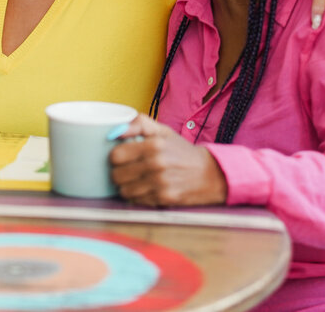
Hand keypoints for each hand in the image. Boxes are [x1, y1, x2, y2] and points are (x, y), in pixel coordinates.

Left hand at [109, 115, 227, 206]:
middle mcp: (156, 164)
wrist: (210, 174)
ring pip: (124, 190)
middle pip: (116, 175)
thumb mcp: (164, 131)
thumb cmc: (182, 151)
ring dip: (127, 186)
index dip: (116, 156)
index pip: (115, 155)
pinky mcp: (164, 199)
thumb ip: (139, 124)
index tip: (122, 156)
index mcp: (154, 144)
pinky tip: (147, 188)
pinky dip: (138, 195)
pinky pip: (137, 200)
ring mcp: (160, 183)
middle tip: (128, 169)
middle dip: (119, 172)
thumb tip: (115, 130)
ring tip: (137, 180)